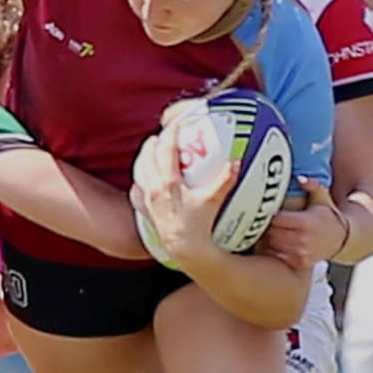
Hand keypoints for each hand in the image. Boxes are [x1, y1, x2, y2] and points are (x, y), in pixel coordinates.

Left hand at [129, 127, 236, 267]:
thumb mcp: (212, 201)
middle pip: (147, 157)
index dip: (170, 133)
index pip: (165, 149)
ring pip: (139, 171)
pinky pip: (136, 191)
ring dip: (144, 158)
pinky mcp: (145, 211)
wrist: (183, 249)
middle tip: (162, 136)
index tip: (175, 123)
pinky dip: (139, 182)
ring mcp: (147, 200)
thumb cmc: (197, 228)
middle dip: (153, 143)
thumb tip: (236, 162)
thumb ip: (224, 180)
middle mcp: (153, 188)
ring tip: (151, 152)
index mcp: (168, 182)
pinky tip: (145, 181)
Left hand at [257, 177, 347, 270]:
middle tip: (265, 222)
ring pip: (273, 245)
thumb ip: (312, 185)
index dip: (269, 215)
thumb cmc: (328, 215)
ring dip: (270, 239)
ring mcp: (301, 253)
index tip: (268, 211)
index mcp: (305, 222)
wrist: (342, 238)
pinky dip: (276, 251)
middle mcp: (303, 239)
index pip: (276, 219)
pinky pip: (279, 257)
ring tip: (272, 232)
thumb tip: (300, 178)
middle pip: (272, 233)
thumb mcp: (322, 197)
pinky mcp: (300, 263)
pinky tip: (279, 244)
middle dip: (268, 227)